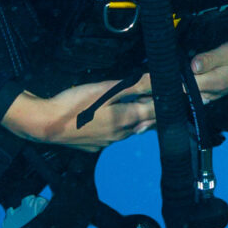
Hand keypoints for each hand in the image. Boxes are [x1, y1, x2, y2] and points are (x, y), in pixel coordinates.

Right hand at [3, 77, 154, 148]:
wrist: (45, 125)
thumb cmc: (74, 104)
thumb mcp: (105, 90)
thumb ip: (133, 86)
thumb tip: (156, 81)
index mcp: (127, 119)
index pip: (156, 110)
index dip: (169, 102)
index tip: (182, 95)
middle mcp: (122, 134)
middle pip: (146, 122)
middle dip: (157, 112)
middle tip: (167, 102)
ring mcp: (109, 142)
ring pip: (132, 130)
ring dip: (140, 120)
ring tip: (146, 110)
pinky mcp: (96, 146)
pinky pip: (115, 136)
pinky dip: (121, 127)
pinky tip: (115, 121)